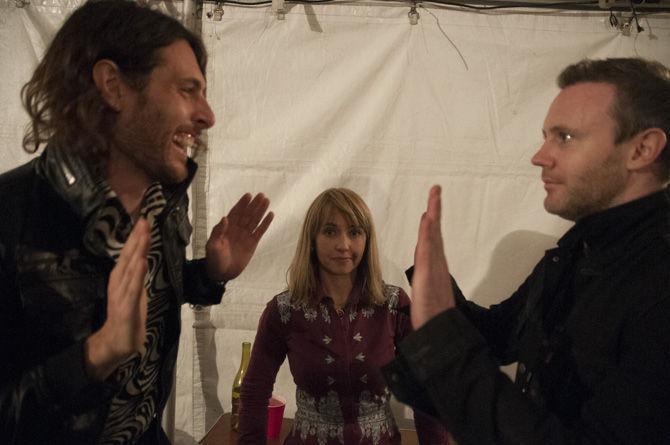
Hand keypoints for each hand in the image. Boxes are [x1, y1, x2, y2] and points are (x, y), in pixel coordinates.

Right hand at [84, 218, 149, 380]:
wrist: (118, 343)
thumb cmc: (128, 317)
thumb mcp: (135, 292)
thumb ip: (137, 277)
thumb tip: (143, 258)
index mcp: (122, 279)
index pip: (130, 255)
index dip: (136, 238)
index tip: (144, 221)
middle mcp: (119, 283)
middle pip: (128, 257)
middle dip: (136, 239)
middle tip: (144, 220)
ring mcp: (122, 295)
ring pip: (131, 269)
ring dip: (137, 251)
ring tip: (144, 235)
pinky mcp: (125, 308)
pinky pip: (133, 289)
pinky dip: (137, 275)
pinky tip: (142, 262)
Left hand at [206, 193, 273, 281]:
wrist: (222, 273)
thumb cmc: (214, 259)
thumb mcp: (212, 246)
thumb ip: (218, 232)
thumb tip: (225, 218)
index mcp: (227, 227)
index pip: (236, 213)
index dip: (242, 204)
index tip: (248, 195)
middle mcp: (237, 229)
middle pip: (247, 214)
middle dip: (254, 204)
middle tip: (261, 195)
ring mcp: (245, 235)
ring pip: (255, 220)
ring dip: (261, 211)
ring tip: (267, 201)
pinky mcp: (253, 243)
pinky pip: (260, 231)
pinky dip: (265, 223)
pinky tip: (271, 215)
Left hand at [411, 185, 454, 328]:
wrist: (439, 329)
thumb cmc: (433, 314)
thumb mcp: (426, 294)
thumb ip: (425, 283)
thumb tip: (424, 279)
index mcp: (434, 266)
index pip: (431, 238)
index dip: (431, 221)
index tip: (430, 205)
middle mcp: (436, 263)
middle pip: (434, 231)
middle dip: (435, 209)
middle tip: (435, 189)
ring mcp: (434, 267)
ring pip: (433, 235)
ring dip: (433, 214)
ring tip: (434, 195)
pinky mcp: (429, 273)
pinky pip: (428, 248)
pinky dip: (428, 232)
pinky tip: (428, 219)